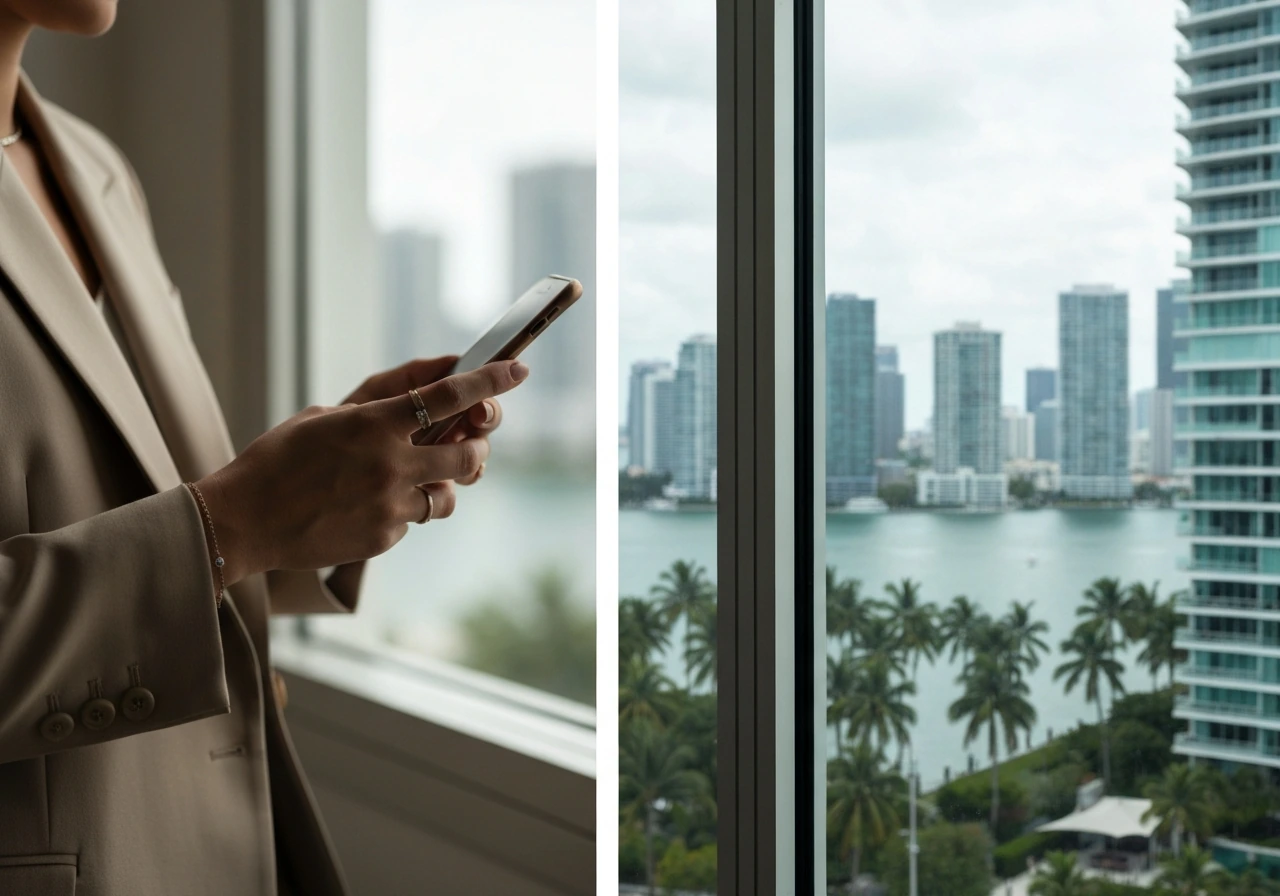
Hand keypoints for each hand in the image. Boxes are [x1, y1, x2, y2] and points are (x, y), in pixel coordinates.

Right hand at [195, 360, 528, 585]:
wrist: (243, 520)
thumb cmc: (280, 459)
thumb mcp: (326, 415)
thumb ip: (381, 397)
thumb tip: (433, 377)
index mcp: (375, 424)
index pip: (450, 396)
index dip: (491, 380)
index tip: (517, 369)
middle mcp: (390, 464)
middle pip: (469, 454)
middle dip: (477, 447)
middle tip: (469, 443)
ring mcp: (389, 505)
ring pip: (447, 496)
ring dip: (443, 485)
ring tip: (416, 479)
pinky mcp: (383, 538)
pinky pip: (413, 520)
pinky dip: (402, 511)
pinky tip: (368, 506)